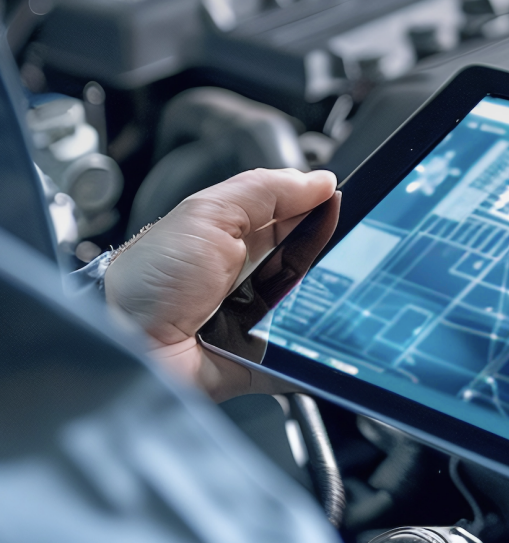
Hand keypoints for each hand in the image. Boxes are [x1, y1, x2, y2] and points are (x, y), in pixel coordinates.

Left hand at [105, 168, 336, 401]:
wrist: (131, 350)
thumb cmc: (150, 283)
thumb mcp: (206, 214)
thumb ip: (264, 190)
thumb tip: (320, 181)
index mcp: (232, 241)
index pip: (291, 220)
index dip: (317, 210)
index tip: (340, 204)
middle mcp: (247, 281)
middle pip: (309, 264)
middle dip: (332, 256)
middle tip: (344, 249)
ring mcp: (258, 323)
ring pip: (314, 308)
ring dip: (330, 301)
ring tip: (337, 292)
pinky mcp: (265, 361)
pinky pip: (306, 355)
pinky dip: (321, 347)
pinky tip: (329, 333)